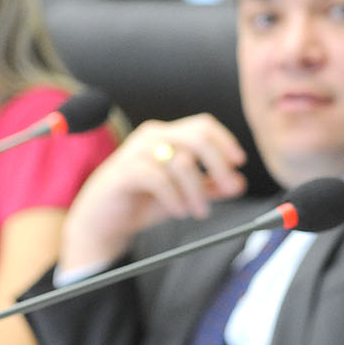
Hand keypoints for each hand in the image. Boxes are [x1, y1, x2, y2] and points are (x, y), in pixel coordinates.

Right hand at [58, 115, 248, 270]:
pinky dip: (175, 197)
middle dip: (219, 165)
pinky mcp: (124, 171)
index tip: (239, 163)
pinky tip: (179, 211)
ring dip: (198, 190)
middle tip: (230, 190)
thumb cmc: (144, 200)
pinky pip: (159, 179)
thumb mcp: (185, 193)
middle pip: (198, 138)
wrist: (104, 219)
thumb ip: (211, 186)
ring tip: (199, 211)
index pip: (204, 126)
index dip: (226, 142)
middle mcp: (153, 137)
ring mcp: (137, 151)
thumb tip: (239, 182)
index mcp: (169, 136)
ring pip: (182, 162)